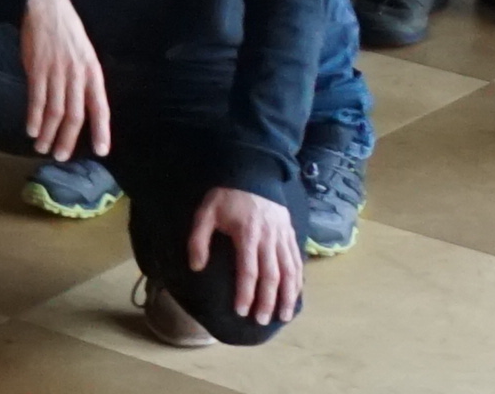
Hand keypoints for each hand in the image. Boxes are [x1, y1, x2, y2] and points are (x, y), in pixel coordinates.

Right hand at [17, 0, 111, 161]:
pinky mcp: (37, 69)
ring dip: (48, 133)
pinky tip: (31, 129)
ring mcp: (56, 73)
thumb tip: (82, 107)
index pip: (100, 107)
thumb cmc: (68, 33)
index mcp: (93, 72)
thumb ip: (85, 80)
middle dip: (68, 139)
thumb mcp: (86, 55)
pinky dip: (33, 117)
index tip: (102, 151)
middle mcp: (77, 76)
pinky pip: (36, 98)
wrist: (47, 8)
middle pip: (74, 115)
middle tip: (61, 156)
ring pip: (54, 111)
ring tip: (42, 147)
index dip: (102, 131)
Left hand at [187, 187, 305, 326]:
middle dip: (267, 301)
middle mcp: (269, 238)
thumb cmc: (226, 196)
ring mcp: (282, 236)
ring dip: (287, 295)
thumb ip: (198, 239)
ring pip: (289, 270)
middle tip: (262, 321)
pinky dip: (298, 279)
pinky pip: (297, 260)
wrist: (254, 173)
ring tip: (284, 315)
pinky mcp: (290, 234)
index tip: (241, 311)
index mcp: (247, 234)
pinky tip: (295, 294)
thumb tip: (196, 267)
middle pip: (272, 275)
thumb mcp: (205, 212)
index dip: (245, 292)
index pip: (248, 270)